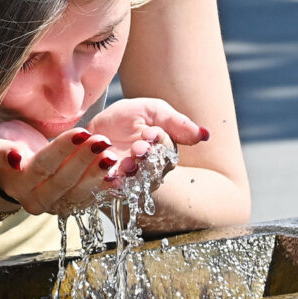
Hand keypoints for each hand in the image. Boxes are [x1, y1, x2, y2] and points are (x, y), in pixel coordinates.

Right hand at [0, 120, 117, 216]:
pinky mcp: (71, 204)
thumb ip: (1, 150)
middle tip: (102, 141)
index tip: (82, 132)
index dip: (63, 150)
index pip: (43, 167)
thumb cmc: (5, 144)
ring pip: (79, 194)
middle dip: (84, 160)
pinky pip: (89, 198)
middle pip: (63, 182)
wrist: (11, 163)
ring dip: (97, 174)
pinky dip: (104, 186)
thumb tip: (14, 158)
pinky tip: (118, 172)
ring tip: (111, 154)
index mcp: (17, 184)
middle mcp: (36, 201)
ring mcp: (55, 206)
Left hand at [86, 98, 207, 178]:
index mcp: (163, 150)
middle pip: (155, 169)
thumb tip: (204, 135)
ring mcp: (130, 178)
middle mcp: (150, 168)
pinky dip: (111, 179)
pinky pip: (113, 187)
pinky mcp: (110, 185)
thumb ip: (177, 122)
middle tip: (138, 147)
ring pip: (136, 181)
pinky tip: (108, 171)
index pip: (168, 150)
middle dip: (146, 157)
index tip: (151, 133)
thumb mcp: (152, 111)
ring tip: (124, 161)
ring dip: (131, 171)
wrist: (93, 129)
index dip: (160, 142)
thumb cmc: (126, 118)